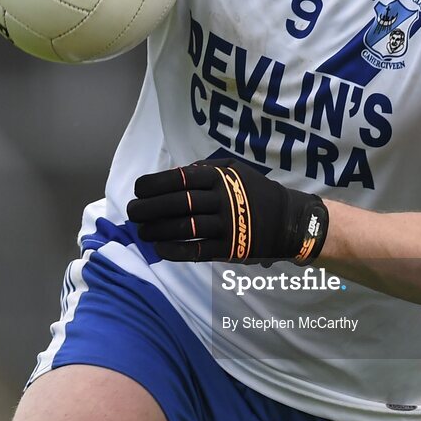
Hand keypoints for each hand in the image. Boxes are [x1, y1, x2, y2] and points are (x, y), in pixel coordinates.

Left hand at [126, 159, 328, 263]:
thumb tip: (175, 172)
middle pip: (177, 203)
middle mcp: (222, 199)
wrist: (288, 220)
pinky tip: (160, 249)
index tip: (138, 188)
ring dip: (157, 230)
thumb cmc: (255, 192)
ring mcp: (227, 225)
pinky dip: (175, 250)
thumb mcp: (235, 170)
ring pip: (183, 228)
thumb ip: (206, 169)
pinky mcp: (230, 248)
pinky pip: (197, 251)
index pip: (180, 179)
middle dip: (149, 208)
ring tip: (141, 231)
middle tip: (132, 211)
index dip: (155, 184)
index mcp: (221, 177)